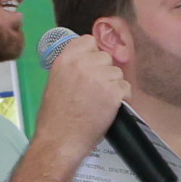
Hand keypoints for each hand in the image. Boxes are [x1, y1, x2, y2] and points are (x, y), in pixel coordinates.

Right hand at [33, 30, 131, 165]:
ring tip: (98, 102)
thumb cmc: (54, 118)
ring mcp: (100, 77)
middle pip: (105, 57)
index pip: (89, 41)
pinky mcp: (113, 92)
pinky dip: (120, 98)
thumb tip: (87, 61)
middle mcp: (83, 64)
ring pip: (117, 73)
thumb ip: (72, 67)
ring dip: (112, 86)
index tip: (90, 67)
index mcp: (65, 59)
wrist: (59, 140)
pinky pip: (125, 88)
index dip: (92, 54)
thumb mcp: (55, 82)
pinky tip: (107, 108)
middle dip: (103, 72)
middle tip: (93, 90)